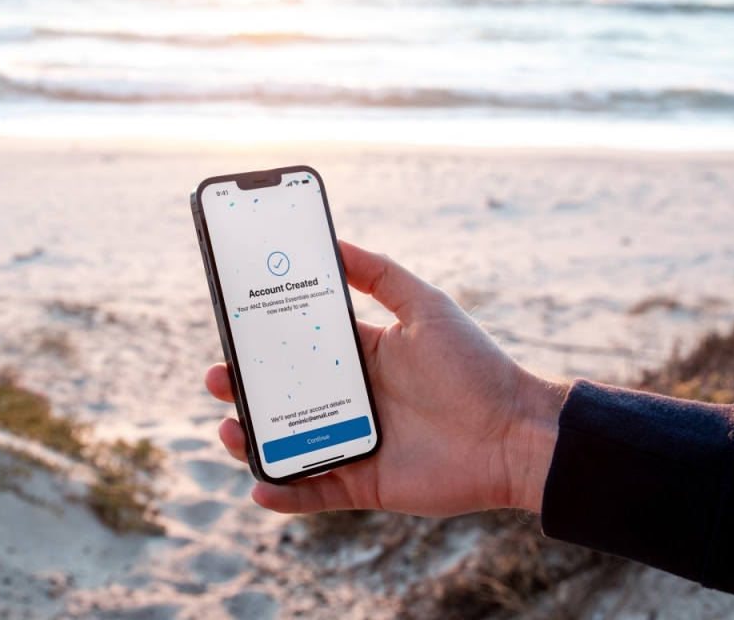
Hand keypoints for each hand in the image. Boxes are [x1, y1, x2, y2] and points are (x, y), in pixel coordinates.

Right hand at [205, 241, 566, 515]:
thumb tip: (334, 241)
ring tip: (230, 429)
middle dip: (243, 389)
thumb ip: (379, 273)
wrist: (516, 433)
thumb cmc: (474, 366)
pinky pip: (313, 492)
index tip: (231, 329)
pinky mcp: (364, 483)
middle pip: (282, 395)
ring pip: (287, 442)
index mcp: (360, 356)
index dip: (263, 341)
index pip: (298, 347)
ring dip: (252, 440)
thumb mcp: (424, 306)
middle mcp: (351, 398)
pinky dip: (283, 492)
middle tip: (217, 379)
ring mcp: (353, 442)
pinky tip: (259, 487)